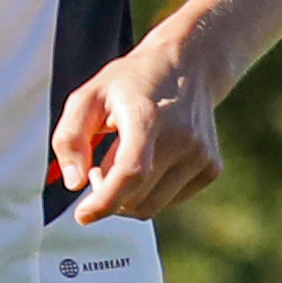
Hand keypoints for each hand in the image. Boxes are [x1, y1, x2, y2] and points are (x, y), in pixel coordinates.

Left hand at [51, 29, 224, 224]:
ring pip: (152, 206)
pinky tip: (150, 160)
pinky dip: (151, 191)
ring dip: (128, 196)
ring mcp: (201, 155)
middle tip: (97, 166)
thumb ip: (70, 138)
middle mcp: (182, 138)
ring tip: (122, 160)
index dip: (106, 200)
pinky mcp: (211, 168)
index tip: (83, 215)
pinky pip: (169, 201)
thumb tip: (74, 184)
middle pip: (136, 197)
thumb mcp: (88, 97)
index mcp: (149, 117)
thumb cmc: (131, 84)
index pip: (132, 172)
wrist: (188, 67)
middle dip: (108, 194)